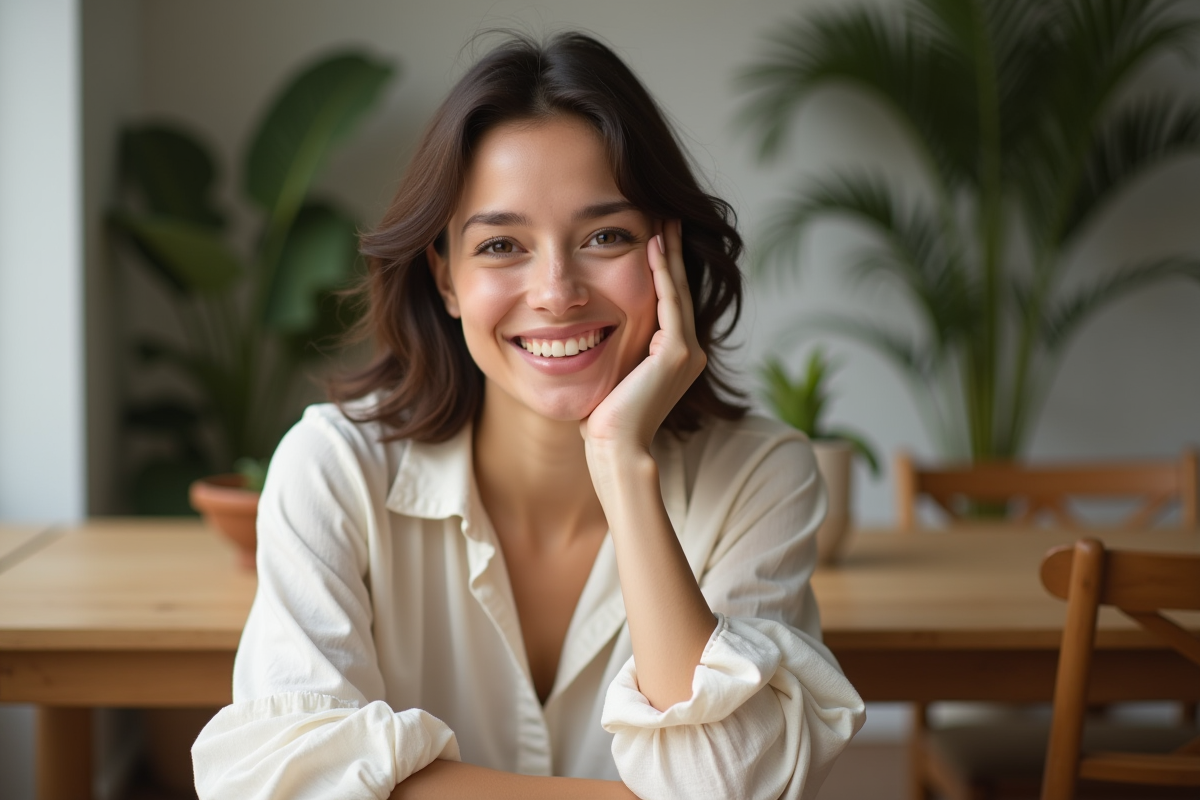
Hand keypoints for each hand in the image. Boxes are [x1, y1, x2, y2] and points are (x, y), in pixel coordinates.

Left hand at [580, 219, 705, 461]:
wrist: (615, 449)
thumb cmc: (603, 423)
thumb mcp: (610, 377)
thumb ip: (612, 354)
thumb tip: (586, 338)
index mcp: (676, 357)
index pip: (670, 302)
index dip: (664, 268)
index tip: (652, 236)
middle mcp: (690, 352)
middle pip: (680, 289)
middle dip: (673, 251)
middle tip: (667, 214)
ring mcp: (688, 351)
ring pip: (678, 290)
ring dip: (670, 253)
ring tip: (663, 219)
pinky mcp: (677, 352)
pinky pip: (669, 301)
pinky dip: (662, 272)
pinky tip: (652, 245)